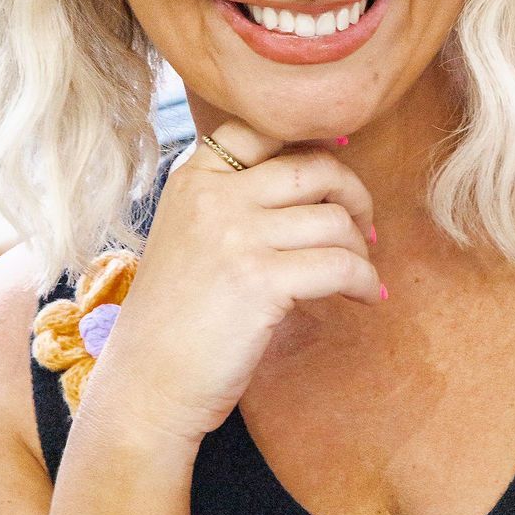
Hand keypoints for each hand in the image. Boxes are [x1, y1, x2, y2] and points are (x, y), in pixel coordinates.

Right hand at [78, 123, 380, 452]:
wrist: (147, 385)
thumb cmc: (173, 323)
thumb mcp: (187, 240)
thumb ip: (231, 205)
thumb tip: (314, 186)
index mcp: (191, 181)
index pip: (259, 130)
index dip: (309, 137)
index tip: (339, 152)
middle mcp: (212, 197)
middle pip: (311, 167)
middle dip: (352, 194)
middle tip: (364, 226)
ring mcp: (236, 234)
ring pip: (334, 218)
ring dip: (361, 247)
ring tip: (361, 274)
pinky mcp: (262, 280)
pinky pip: (342, 265)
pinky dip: (366, 281)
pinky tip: (368, 298)